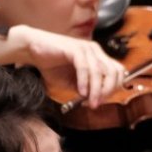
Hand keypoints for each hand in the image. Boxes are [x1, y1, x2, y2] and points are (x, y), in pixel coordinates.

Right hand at [4, 26, 126, 107]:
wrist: (33, 51)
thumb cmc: (52, 65)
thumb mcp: (72, 83)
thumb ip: (85, 90)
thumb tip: (95, 100)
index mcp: (98, 58)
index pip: (118, 73)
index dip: (113, 89)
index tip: (100, 102)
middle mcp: (95, 51)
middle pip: (114, 72)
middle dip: (108, 91)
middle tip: (96, 103)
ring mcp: (86, 48)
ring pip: (101, 71)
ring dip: (96, 90)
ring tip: (90, 102)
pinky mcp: (75, 48)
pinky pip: (85, 67)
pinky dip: (85, 82)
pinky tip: (80, 91)